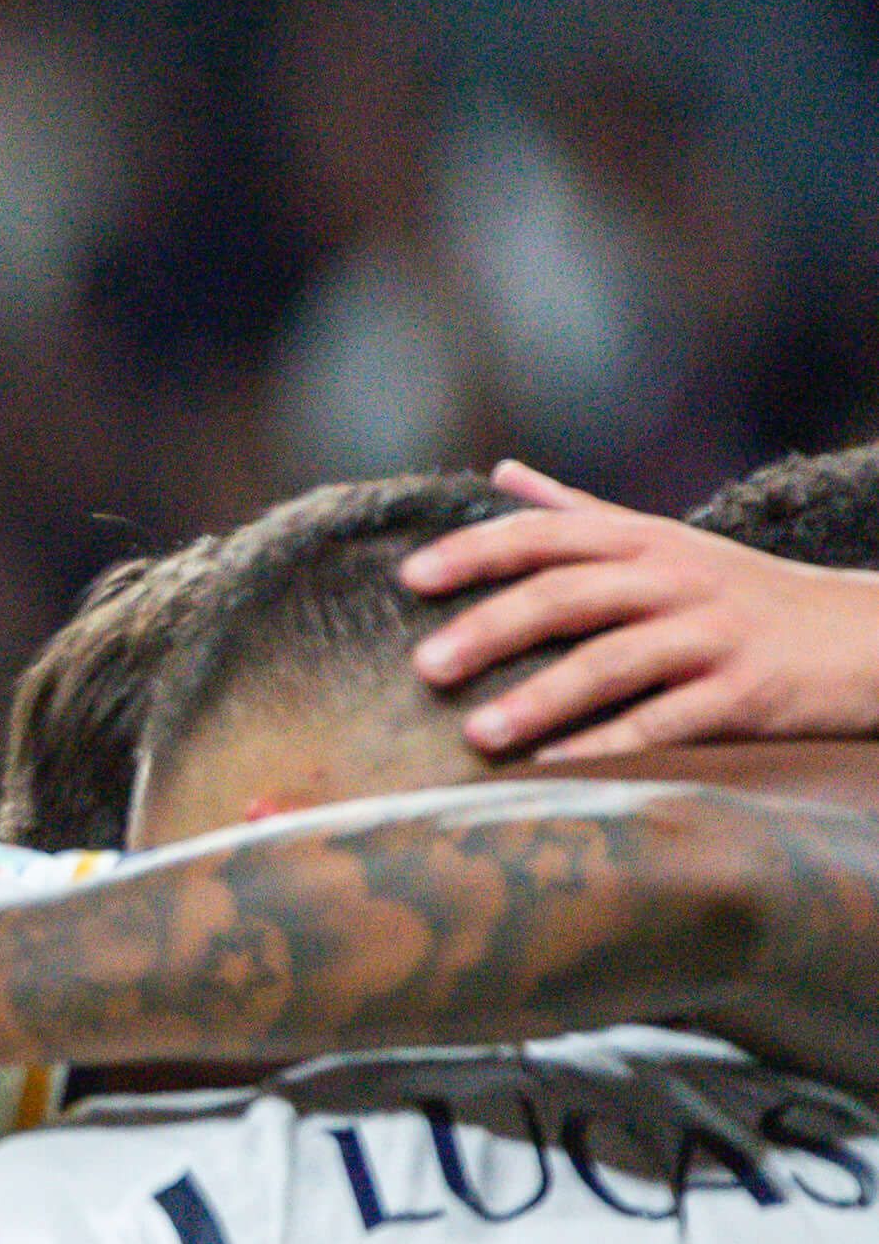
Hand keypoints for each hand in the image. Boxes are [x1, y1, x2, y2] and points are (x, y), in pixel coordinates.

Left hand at [402, 461, 878, 757]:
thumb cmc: (748, 594)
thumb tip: (503, 474)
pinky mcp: (746, 693)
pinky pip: (665, 722)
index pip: (546, 535)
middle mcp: (676, 579)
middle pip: (568, 595)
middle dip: (490, 629)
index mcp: (647, 540)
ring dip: (539, 699)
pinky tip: (552, 769)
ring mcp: (714, 636)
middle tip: (423, 667)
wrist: (870, 638)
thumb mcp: (669, 541)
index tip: (410, 578)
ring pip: (612, 661)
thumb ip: (583, 512)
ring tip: (476, 733)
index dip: (476, 552)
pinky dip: (606, 745)